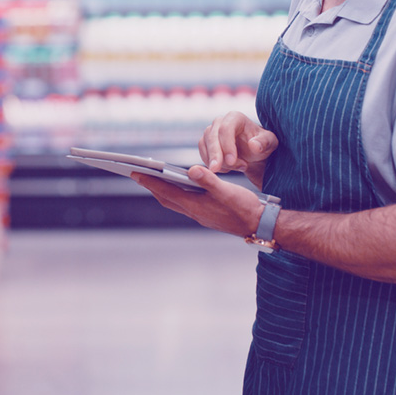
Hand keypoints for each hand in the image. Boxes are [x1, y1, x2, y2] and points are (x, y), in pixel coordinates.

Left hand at [132, 165, 263, 237]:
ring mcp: (201, 214)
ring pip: (175, 201)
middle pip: (166, 198)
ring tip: (154, 178)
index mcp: (197, 206)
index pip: (167, 192)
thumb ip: (209, 180)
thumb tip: (191, 169)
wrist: (259, 225)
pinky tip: (181, 186)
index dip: (150, 182)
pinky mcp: (207, 214)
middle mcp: (195, 212)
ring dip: (163, 190)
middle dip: (152, 186)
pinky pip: (185, 203)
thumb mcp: (228, 191)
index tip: (135, 172)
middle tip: (138, 173)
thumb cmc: (245, 207)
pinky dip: (177, 193)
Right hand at [198, 112, 277, 185]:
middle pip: (211, 136)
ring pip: (205, 145)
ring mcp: (211, 132)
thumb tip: (253, 145)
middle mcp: (220, 122)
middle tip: (218, 169)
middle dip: (215, 154)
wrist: (254, 153)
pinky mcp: (206, 143)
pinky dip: (211, 163)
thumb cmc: (262, 145)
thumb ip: (264, 143)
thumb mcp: (270, 143)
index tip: (231, 161)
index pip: (225, 128)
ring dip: (215, 160)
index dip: (226, 145)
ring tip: (236, 169)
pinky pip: (202, 153)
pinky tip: (227, 169)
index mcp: (236, 118)